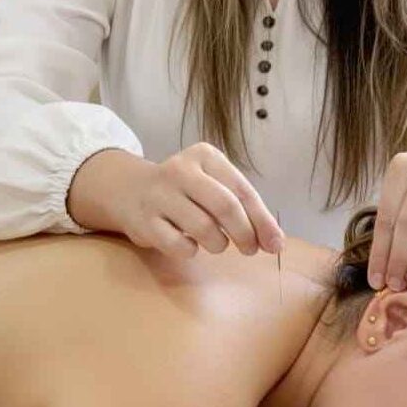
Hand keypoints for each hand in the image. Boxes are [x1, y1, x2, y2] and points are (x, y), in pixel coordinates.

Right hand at [79, 142, 284, 259]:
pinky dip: (192, 251)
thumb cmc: (185, 190)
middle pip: (225, 206)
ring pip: (204, 228)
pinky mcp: (145, 220)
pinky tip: (190, 244)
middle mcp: (181, 170)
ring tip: (217, 243)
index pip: (242, 189)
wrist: (130, 190)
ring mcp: (160, 195)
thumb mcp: (212, 184)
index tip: (276, 244)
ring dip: (218, 244)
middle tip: (250, 249)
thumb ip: (242, 207)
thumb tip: (274, 241)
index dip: (262, 220)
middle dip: (245, 233)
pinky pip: (178, 245)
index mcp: (205, 156)